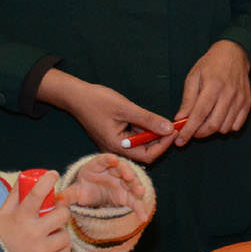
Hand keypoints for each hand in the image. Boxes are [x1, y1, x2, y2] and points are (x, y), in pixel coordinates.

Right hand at [0, 170, 71, 251]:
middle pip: (62, 215)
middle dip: (61, 212)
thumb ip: (15, 196)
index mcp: (20, 218)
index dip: (47, 182)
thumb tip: (25, 178)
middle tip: (55, 214)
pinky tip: (51, 246)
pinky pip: (65, 251)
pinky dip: (61, 248)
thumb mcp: (3, 214)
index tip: (53, 175)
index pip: (36, 195)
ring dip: (60, 232)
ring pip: (65, 235)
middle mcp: (32, 233)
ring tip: (49, 234)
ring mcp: (40, 250)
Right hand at [38, 69, 174, 165]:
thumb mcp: (126, 108)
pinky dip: (144, 131)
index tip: (174, 131)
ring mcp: (115, 144)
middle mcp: (116, 150)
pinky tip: (150, 120)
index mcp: (117, 147)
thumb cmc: (97, 101)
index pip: (148, 155)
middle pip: (145, 152)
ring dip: (153, 135)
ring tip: (164, 122)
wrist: (76, 96)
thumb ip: (148, 119)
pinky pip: (134, 138)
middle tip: (172, 126)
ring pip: (141, 145)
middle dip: (160, 141)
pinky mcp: (115, 137)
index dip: (163, 145)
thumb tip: (169, 128)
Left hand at [65, 155, 139, 209]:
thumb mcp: (75, 192)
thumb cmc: (84, 188)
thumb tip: (57, 200)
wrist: (93, 194)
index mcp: (97, 167)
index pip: (103, 160)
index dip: (108, 159)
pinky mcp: (127, 195)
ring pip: (131, 182)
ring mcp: (121, 182)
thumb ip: (67, 195)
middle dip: (127, 172)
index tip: (113, 160)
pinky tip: (142, 216)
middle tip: (129, 177)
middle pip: (121, 169)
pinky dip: (139, 208)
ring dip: (136, 186)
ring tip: (140, 193)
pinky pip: (134, 201)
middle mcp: (112, 172)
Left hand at [174, 40, 250, 144]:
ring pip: (225, 127)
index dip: (188, 131)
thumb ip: (188, 100)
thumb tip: (180, 119)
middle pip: (213, 125)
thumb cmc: (211, 65)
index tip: (180, 141)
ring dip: (212, 130)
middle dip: (199, 134)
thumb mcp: (193, 77)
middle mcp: (228, 94)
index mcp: (212, 86)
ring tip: (205, 121)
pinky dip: (226, 127)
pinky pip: (237, 125)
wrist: (234, 54)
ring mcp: (240, 99)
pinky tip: (219, 118)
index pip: (199, 115)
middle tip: (191, 132)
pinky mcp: (247, 103)